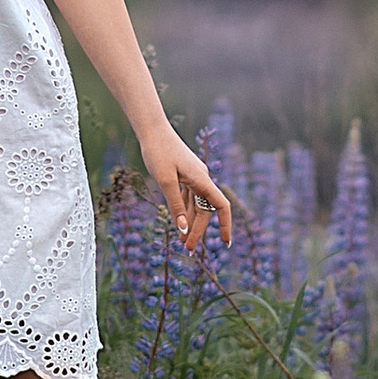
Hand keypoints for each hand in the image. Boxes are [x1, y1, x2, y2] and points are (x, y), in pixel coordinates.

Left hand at [142, 132, 232, 253]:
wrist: (152, 129)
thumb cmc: (158, 151)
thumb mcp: (165, 181)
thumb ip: (175, 205)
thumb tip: (184, 229)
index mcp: (201, 180)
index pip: (221, 206)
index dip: (225, 224)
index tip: (225, 243)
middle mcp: (201, 178)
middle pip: (205, 210)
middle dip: (198, 230)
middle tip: (188, 249)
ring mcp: (194, 176)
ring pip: (196, 204)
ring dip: (190, 222)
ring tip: (183, 241)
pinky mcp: (185, 173)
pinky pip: (189, 196)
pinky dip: (185, 210)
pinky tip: (179, 221)